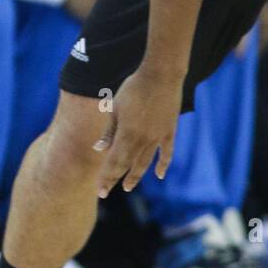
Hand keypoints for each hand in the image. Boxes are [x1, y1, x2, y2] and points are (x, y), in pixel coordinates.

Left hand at [93, 64, 183, 197]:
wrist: (160, 75)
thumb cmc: (134, 88)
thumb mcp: (116, 107)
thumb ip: (109, 131)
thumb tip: (98, 149)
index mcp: (127, 134)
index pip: (114, 162)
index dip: (107, 177)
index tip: (101, 191)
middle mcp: (143, 140)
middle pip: (128, 165)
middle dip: (116, 179)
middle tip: (107, 192)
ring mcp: (158, 137)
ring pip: (145, 162)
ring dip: (136, 176)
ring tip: (128, 186)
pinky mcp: (169, 131)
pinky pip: (167, 152)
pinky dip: (163, 164)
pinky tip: (160, 175)